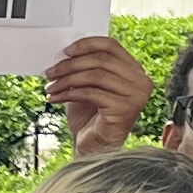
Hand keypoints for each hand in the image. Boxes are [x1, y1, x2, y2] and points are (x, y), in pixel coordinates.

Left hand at [45, 34, 148, 155]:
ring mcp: (136, 96)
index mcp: (135, 71)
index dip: (87, 44)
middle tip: (51, 72)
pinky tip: (57, 98)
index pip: (112, 46)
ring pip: (95, 75)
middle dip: (71, 65)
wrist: (94, 147)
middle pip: (101, 60)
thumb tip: (67, 52)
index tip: (66, 51)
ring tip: (51, 88)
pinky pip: (91, 93)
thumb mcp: (88, 85)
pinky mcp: (125, 109)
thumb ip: (86, 67)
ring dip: (67, 80)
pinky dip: (69, 94)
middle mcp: (141, 81)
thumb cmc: (91, 118)